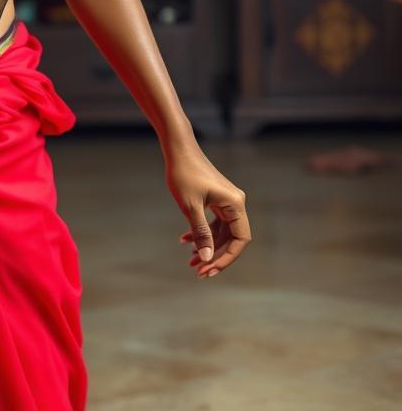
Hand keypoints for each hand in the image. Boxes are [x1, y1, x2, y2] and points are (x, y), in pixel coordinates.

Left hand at [164, 141, 250, 279]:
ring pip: (220, 232)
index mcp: (236, 205)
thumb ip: (200, 232)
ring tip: (189, 259)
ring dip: (206, 245)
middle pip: (230, 238)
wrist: (177, 148)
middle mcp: (235, 203)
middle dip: (213, 255)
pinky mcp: (216, 199)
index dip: (226, 258)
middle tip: (196, 270)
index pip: (239, 240)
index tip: (209, 269)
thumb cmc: (183, 174)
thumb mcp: (190, 206)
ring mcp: (226, 201)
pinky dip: (201, 232)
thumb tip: (206, 257)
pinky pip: (213, 222)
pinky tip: (184, 240)